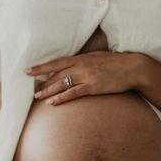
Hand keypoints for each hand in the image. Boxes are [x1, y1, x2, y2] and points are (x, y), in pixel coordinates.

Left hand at [25, 51, 151, 104]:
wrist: (132, 68)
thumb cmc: (115, 63)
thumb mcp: (97, 58)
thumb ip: (84, 61)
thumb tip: (73, 66)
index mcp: (81, 58)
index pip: (56, 63)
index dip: (41, 67)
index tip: (28, 71)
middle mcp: (81, 66)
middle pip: (56, 74)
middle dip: (43, 83)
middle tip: (32, 91)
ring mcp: (87, 76)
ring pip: (62, 83)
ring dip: (48, 91)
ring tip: (38, 97)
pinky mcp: (93, 86)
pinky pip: (74, 92)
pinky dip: (62, 97)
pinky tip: (53, 102)